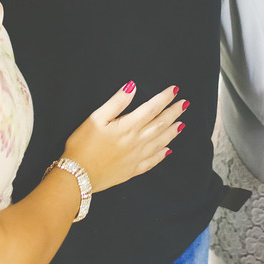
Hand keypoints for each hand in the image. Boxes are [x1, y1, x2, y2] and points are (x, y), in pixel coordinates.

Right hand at [62, 83, 186, 192]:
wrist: (78, 177)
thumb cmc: (83, 145)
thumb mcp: (95, 118)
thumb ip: (116, 103)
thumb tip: (132, 86)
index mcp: (128, 127)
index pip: (152, 108)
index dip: (165, 98)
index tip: (175, 90)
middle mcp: (137, 142)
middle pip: (160, 124)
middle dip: (174, 113)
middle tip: (185, 104)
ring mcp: (137, 157)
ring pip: (160, 142)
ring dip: (172, 132)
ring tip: (182, 124)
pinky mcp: (132, 170)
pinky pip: (153, 162)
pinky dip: (162, 155)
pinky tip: (167, 151)